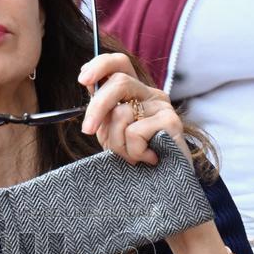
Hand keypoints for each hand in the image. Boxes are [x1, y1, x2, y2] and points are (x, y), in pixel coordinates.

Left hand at [79, 52, 226, 253]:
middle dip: (97, 108)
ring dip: (118, 142)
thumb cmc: (137, 161)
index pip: (119, 64)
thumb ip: (104, 114)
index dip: (99, 65)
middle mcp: (152, 94)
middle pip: (118, 84)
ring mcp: (164, 108)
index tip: (82, 79)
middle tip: (88, 132)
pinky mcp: (171, 124)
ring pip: (122, 114)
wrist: (167, 190)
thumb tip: (88, 88)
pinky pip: (135, 133)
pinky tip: (148, 160)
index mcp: (136, 93)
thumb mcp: (114, 134)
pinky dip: (133, 152)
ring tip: (131, 157)